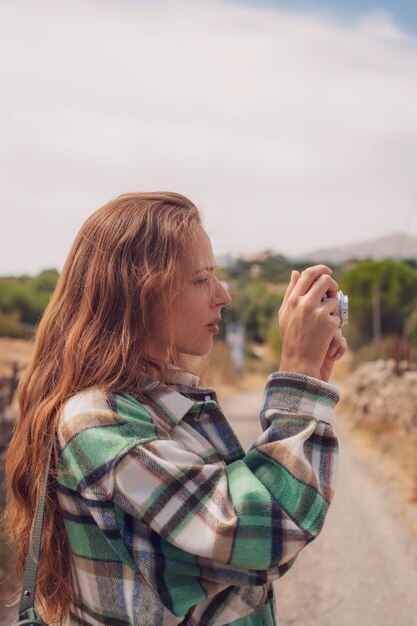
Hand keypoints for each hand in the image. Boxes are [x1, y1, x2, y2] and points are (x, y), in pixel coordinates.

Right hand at [278, 265, 345, 381]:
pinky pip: (337, 316)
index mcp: (293, 300)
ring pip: (334, 299)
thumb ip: (291, 291)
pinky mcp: (330, 324)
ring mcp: (318, 313)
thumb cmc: (291, 336)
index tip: (327, 271)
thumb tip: (296, 272)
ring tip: (323, 321)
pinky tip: (324, 335)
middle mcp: (305, 303)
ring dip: (332, 308)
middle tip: (333, 291)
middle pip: (325, 280)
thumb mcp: (285, 313)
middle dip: (332, 284)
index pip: (308, 274)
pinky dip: (333, 325)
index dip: (320, 269)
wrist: (299, 361)